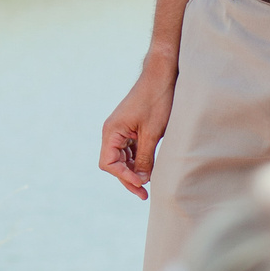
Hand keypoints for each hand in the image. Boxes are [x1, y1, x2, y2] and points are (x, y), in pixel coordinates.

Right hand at [98, 50, 177, 199]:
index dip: (123, 177)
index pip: (108, 163)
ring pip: (122, 158)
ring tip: (148, 184)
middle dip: (128, 179)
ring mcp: (121, 130)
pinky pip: (130, 150)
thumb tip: (140, 180)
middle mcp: (112, 132)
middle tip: (144, 195)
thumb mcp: (152, 133)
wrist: (161, 76)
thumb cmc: (156, 100)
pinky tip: (149, 169)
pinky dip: (138, 161)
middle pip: (114, 163)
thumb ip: (144, 158)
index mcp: (112, 131)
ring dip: (133, 171)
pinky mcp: (131, 129)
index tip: (141, 184)